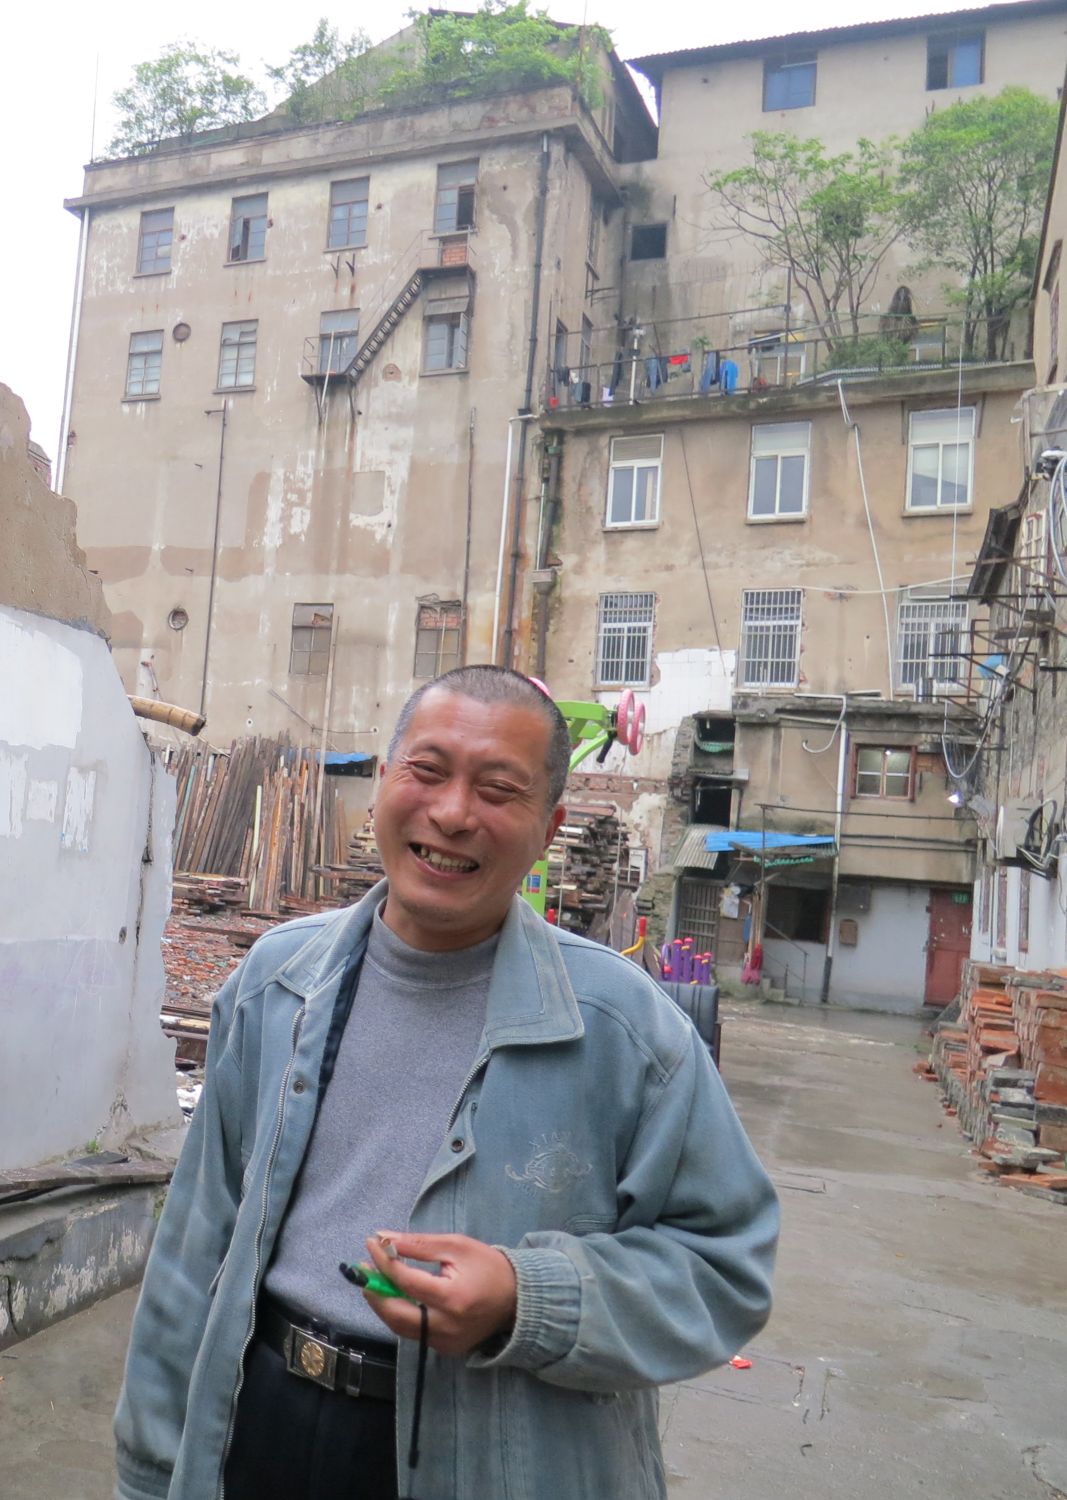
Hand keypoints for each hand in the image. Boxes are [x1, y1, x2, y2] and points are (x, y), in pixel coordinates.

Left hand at [362, 1231, 516, 1356]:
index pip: (406, 1281)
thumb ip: (419, 1245)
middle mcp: (446, 1327)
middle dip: (375, 1291)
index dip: (384, 1262)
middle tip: (363, 1270)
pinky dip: (400, 1314)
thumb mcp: (456, 1246)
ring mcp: (444, 1342)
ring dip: (384, 1304)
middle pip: (395, 1314)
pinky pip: (413, 1333)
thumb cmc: (488, 1266)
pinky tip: (395, 1296)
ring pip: (400, 1327)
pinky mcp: (445, 1349)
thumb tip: (384, 1238)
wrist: (518, 1299)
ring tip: (375, 1280)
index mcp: (452, 1298)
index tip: (371, 1243)